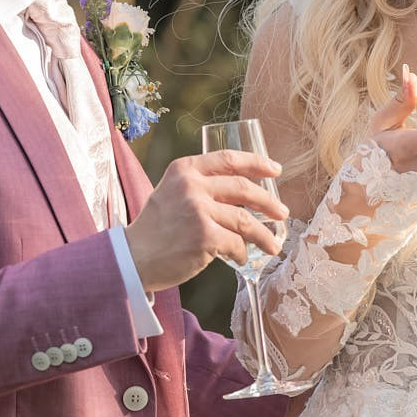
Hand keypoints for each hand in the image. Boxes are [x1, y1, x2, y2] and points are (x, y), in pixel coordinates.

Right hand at [125, 150, 287, 289]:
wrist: (133, 258)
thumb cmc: (157, 230)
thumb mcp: (172, 193)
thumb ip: (200, 186)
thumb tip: (244, 192)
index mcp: (184, 170)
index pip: (228, 159)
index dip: (257, 163)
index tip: (276, 170)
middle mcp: (191, 186)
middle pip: (243, 188)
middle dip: (268, 202)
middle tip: (282, 212)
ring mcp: (198, 211)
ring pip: (245, 220)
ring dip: (264, 235)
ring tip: (274, 245)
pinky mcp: (205, 237)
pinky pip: (236, 243)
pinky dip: (243, 252)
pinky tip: (242, 258)